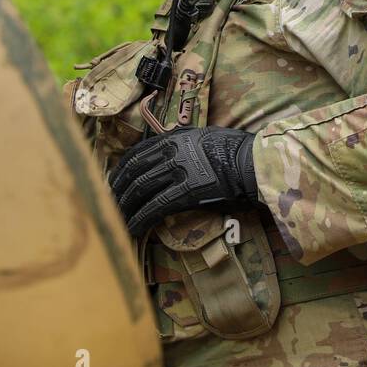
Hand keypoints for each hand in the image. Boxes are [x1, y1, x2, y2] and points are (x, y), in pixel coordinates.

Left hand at [107, 127, 257, 237]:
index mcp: (176, 137)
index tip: (114, 181)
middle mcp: (173, 151)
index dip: (121, 169)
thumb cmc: (239, 152)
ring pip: (140, 189)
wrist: (257, 164)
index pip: (138, 153)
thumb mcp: (207, 137)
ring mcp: (179, 171)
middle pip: (134, 171)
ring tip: (116, 219)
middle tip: (108, 204)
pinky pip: (155, 207)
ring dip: (124, 206)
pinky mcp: (187, 192)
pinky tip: (131, 228)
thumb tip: (171, 154)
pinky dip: (139, 219)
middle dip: (117, 189)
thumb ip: (185, 144)